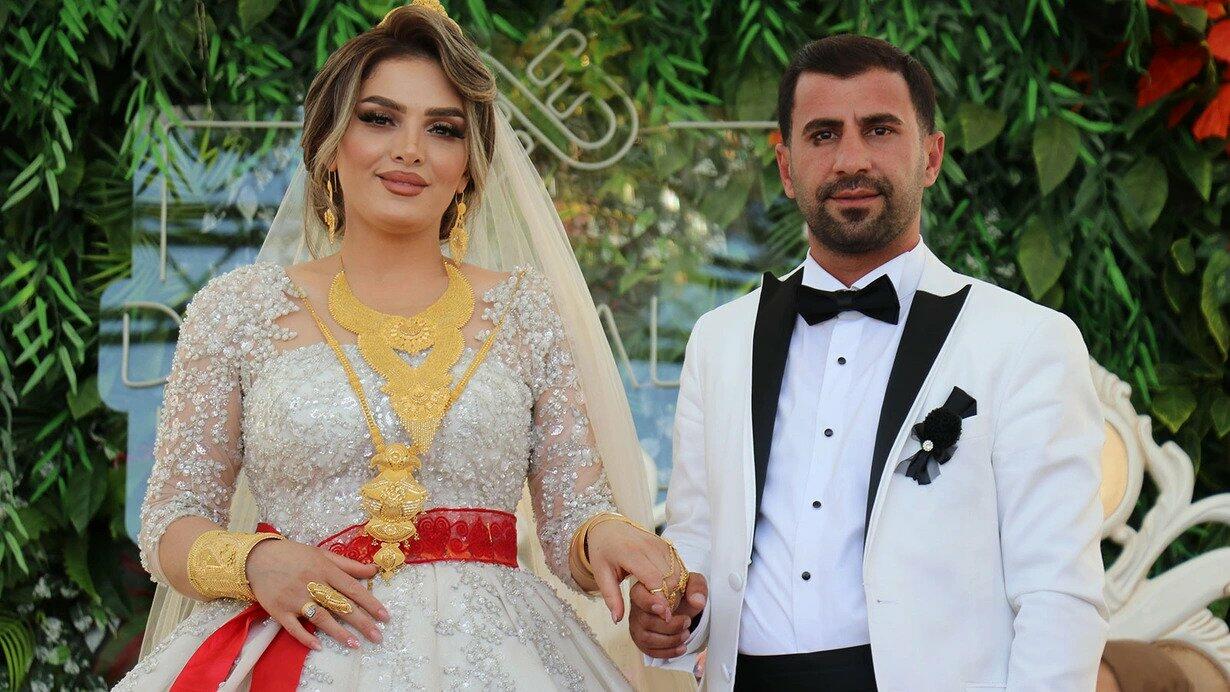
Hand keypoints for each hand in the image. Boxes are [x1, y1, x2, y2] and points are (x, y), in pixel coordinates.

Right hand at [245, 539, 387, 650]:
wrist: (257, 558)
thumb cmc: (293, 555)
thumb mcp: (322, 554)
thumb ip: (348, 564)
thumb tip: (373, 570)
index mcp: (324, 569)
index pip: (352, 588)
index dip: (370, 603)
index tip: (385, 616)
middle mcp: (312, 584)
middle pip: (341, 605)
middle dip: (362, 622)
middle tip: (377, 636)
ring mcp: (295, 598)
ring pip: (321, 618)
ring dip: (339, 632)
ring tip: (355, 644)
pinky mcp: (279, 610)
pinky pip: (294, 628)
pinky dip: (306, 637)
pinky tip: (319, 646)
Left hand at [584, 520, 680, 622]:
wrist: (609, 528)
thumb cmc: (604, 552)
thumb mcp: (601, 575)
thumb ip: (611, 598)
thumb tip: (617, 620)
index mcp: (631, 553)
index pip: (654, 579)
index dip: (661, 599)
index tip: (663, 616)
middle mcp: (649, 546)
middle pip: (670, 578)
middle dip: (671, 598)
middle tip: (663, 614)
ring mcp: (661, 544)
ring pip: (678, 573)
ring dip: (676, 591)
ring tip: (664, 603)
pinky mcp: (667, 545)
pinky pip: (679, 567)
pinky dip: (678, 582)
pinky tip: (668, 591)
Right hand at [629, 572, 706, 658]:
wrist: (682, 606)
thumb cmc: (682, 592)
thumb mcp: (692, 584)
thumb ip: (696, 588)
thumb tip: (697, 602)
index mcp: (644, 589)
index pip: (638, 595)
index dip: (650, 604)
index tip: (667, 611)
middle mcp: (637, 608)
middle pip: (645, 621)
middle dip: (669, 626)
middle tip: (686, 623)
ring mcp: (637, 626)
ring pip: (646, 638)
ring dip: (669, 640)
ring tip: (685, 635)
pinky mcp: (642, 640)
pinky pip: (649, 651)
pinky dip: (667, 652)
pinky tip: (681, 647)